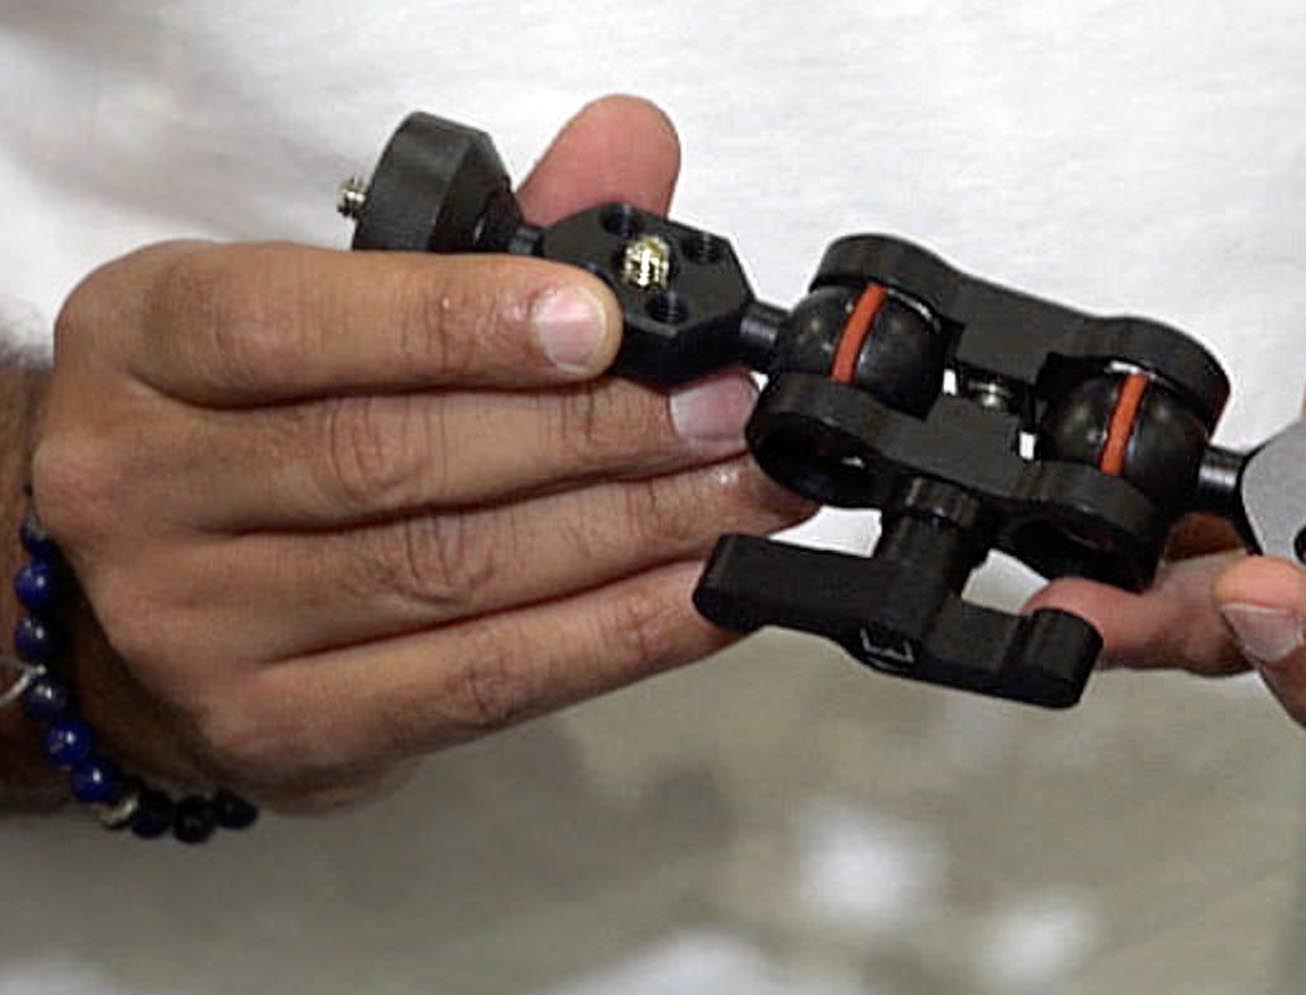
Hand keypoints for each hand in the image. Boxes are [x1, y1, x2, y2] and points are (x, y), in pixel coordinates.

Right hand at [31, 97, 810, 810]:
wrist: (138, 609)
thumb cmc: (256, 428)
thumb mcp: (328, 302)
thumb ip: (481, 233)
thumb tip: (632, 150)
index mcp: (145, 348)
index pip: (295, 329)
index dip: (457, 322)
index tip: (600, 321)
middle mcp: (141, 489)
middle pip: (396, 459)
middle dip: (594, 431)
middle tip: (723, 412)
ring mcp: (199, 627)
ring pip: (454, 573)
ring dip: (632, 532)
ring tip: (744, 493)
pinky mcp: (283, 730)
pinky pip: (485, 679)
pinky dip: (617, 634)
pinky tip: (705, 592)